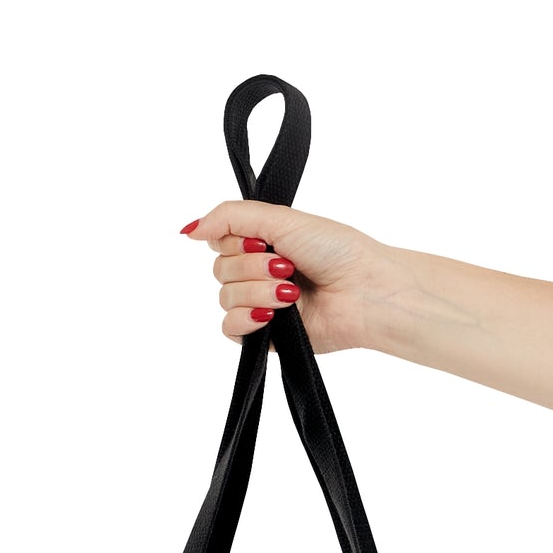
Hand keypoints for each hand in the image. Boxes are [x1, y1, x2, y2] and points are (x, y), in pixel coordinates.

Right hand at [181, 200, 393, 353]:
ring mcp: (261, 305)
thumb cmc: (336, 251)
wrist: (363, 291)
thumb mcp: (280, 218)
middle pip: (219, 270)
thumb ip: (230, 216)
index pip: (219, 240)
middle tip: (286, 267)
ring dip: (257, 292)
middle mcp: (258, 273)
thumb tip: (189, 229)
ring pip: (225, 298)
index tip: (261, 242)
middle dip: (250, 268)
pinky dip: (247, 319)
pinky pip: (230, 328)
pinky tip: (272, 315)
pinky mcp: (265, 336)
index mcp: (262, 244)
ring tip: (291, 292)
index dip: (234, 241)